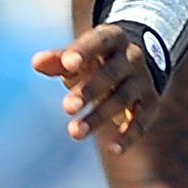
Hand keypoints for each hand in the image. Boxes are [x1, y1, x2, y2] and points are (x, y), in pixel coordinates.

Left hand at [33, 22, 158, 151]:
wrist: (137, 63)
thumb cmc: (96, 59)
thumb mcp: (79, 55)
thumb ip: (58, 60)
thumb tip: (36, 63)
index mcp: (113, 38)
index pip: (98, 41)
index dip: (84, 51)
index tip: (68, 64)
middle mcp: (132, 57)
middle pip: (111, 73)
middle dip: (89, 90)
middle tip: (67, 108)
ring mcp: (143, 80)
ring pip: (122, 99)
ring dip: (99, 117)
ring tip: (75, 132)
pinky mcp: (151, 103)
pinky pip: (142, 121)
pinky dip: (129, 136)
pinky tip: (113, 149)